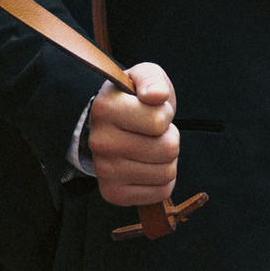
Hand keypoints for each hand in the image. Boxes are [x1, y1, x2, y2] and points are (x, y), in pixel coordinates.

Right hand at [86, 61, 177, 207]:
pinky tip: (148, 166)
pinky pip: (161, 192)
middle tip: (154, 132)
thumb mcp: (145, 76)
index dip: (164, 114)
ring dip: (167, 159)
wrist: (114, 128)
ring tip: (150, 147)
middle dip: (170, 137)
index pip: (159, 121)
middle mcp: (100, 142)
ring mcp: (105, 171)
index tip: (151, 110)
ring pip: (167, 172)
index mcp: (105, 108)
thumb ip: (152, 80)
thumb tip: (156, 95)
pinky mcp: (114, 193)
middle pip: (168, 149)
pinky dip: (163, 180)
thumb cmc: (135, 99)